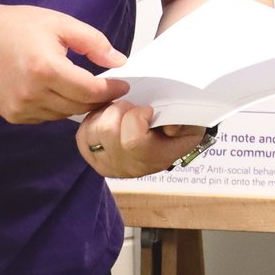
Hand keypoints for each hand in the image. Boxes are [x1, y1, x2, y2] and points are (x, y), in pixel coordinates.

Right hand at [0, 2, 127, 123]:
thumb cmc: (14, 26)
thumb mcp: (59, 23)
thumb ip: (93, 42)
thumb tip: (118, 61)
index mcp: (46, 69)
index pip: (91, 90)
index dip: (111, 89)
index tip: (122, 85)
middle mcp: (32, 94)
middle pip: (79, 107)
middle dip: (98, 99)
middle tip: (108, 87)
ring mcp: (20, 108)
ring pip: (64, 115)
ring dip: (77, 104)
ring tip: (83, 87)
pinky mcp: (12, 115)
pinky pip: (46, 117)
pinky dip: (57, 107)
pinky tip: (56, 91)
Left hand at [76, 102, 204, 179]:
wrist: (167, 142)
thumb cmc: (179, 127)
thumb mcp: (192, 124)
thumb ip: (185, 123)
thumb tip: (168, 128)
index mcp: (155, 158)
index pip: (133, 141)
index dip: (137, 117)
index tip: (148, 110)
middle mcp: (129, 167)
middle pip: (108, 131)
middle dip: (119, 109)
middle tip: (132, 107)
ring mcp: (109, 165)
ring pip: (92, 131)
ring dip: (105, 113)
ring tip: (121, 112)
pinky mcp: (93, 160)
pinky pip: (82, 136)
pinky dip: (92, 121)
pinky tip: (108, 118)